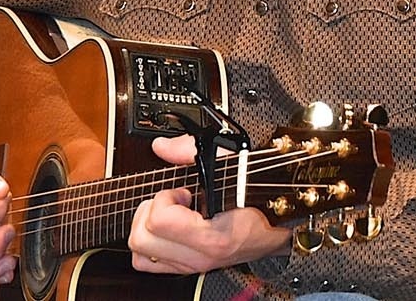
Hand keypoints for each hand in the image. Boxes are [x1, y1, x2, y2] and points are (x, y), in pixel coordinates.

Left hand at [130, 134, 290, 273]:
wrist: (276, 227)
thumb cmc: (257, 197)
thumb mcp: (229, 164)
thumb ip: (191, 151)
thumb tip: (163, 147)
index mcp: (212, 237)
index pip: (159, 221)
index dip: (165, 198)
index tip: (183, 191)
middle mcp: (198, 257)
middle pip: (140, 239)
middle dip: (151, 211)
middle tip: (174, 201)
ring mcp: (191, 266)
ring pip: (139, 253)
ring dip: (146, 228)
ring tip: (169, 214)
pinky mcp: (185, 268)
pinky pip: (146, 263)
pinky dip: (148, 244)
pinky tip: (167, 228)